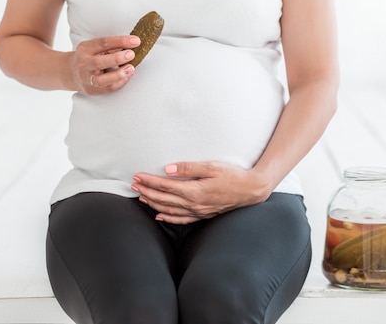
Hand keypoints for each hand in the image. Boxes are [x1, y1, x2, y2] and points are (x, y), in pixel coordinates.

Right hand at [70, 35, 139, 94]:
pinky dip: (119, 83)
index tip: (135, 41)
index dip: (120, 41)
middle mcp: (83, 64)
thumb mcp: (95, 47)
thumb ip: (111, 47)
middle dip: (117, 59)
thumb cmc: (90, 57)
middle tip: (131, 54)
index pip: (103, 43)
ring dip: (118, 75)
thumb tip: (132, 45)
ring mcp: (86, 79)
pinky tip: (126, 76)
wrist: (72, 72)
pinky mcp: (91, 90)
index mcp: (85, 49)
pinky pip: (107, 88)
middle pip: (99, 62)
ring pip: (101, 80)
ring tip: (130, 68)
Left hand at [132, 162, 270, 224]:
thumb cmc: (233, 175)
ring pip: (169, 210)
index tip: (138, 176)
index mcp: (194, 191)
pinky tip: (160, 215)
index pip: (165, 186)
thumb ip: (189, 168)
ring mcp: (198, 212)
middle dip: (146, 191)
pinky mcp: (203, 215)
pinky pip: (181, 219)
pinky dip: (168, 218)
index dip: (149, 181)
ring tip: (141, 196)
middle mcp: (194, 204)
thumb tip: (168, 169)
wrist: (251, 190)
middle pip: (163, 199)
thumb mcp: (211, 166)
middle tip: (133, 184)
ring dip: (153, 203)